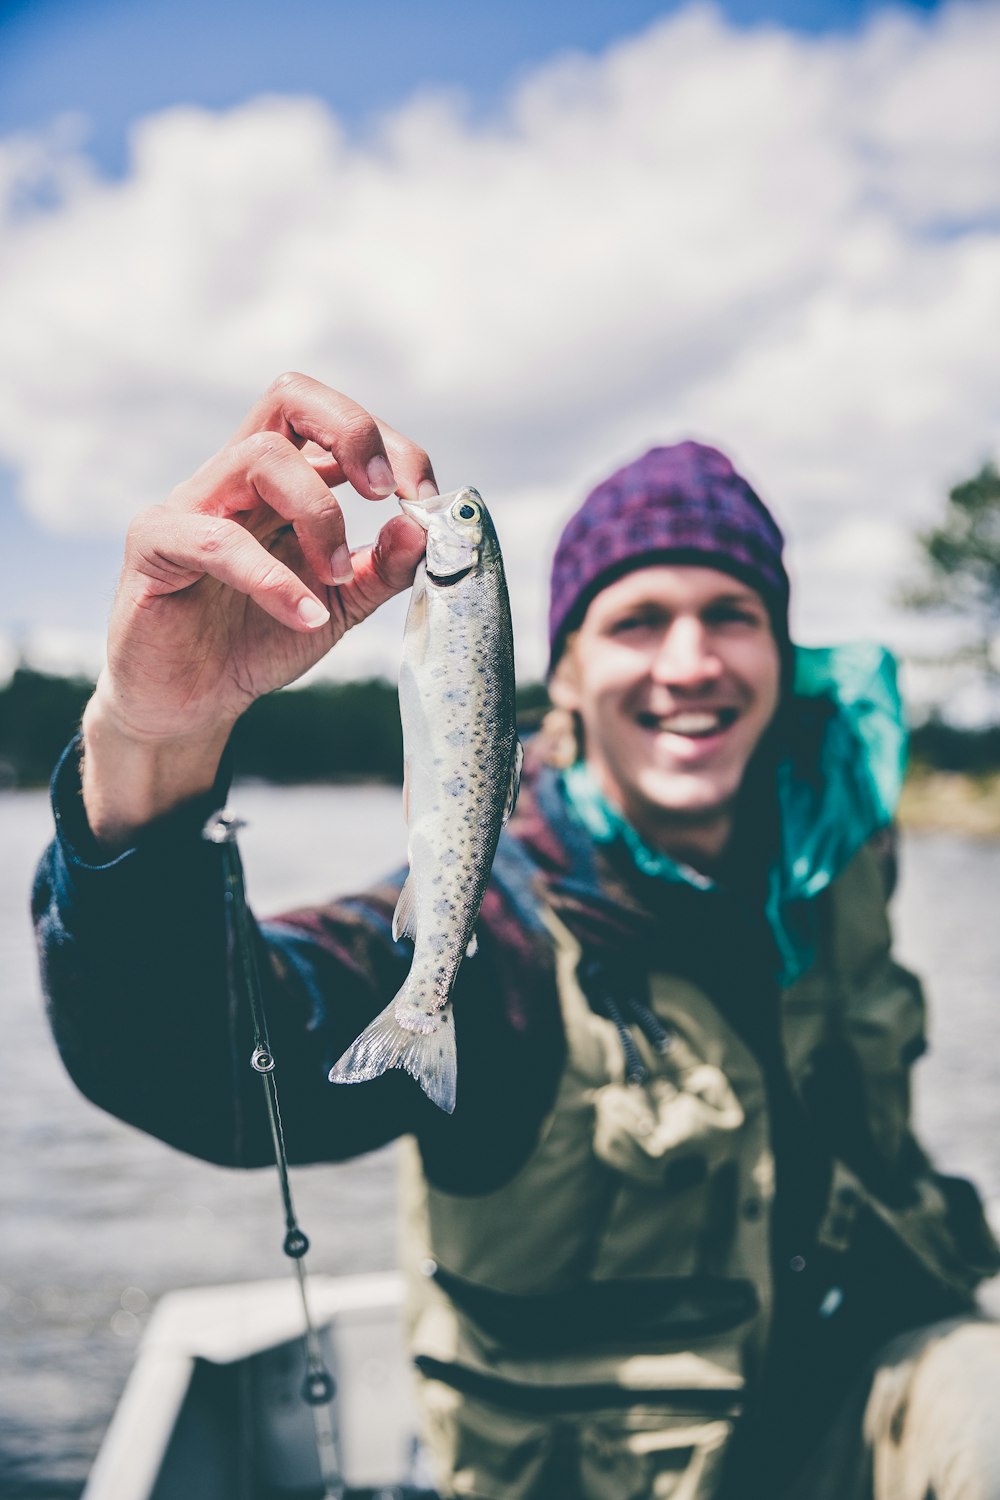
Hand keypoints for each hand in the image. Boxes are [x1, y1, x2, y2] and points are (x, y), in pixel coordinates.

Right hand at [82, 374, 434, 841]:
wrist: (192, 701)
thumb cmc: (259, 640)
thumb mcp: (342, 606)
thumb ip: (384, 569)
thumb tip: (423, 529)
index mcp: (283, 481)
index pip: (332, 419)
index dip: (388, 443)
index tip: (423, 498)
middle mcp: (237, 477)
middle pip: (290, 397)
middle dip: (352, 433)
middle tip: (385, 494)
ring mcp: (192, 502)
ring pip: (259, 457)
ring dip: (319, 514)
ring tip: (337, 579)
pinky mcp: (155, 544)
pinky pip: (215, 539)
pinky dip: (272, 578)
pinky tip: (305, 617)